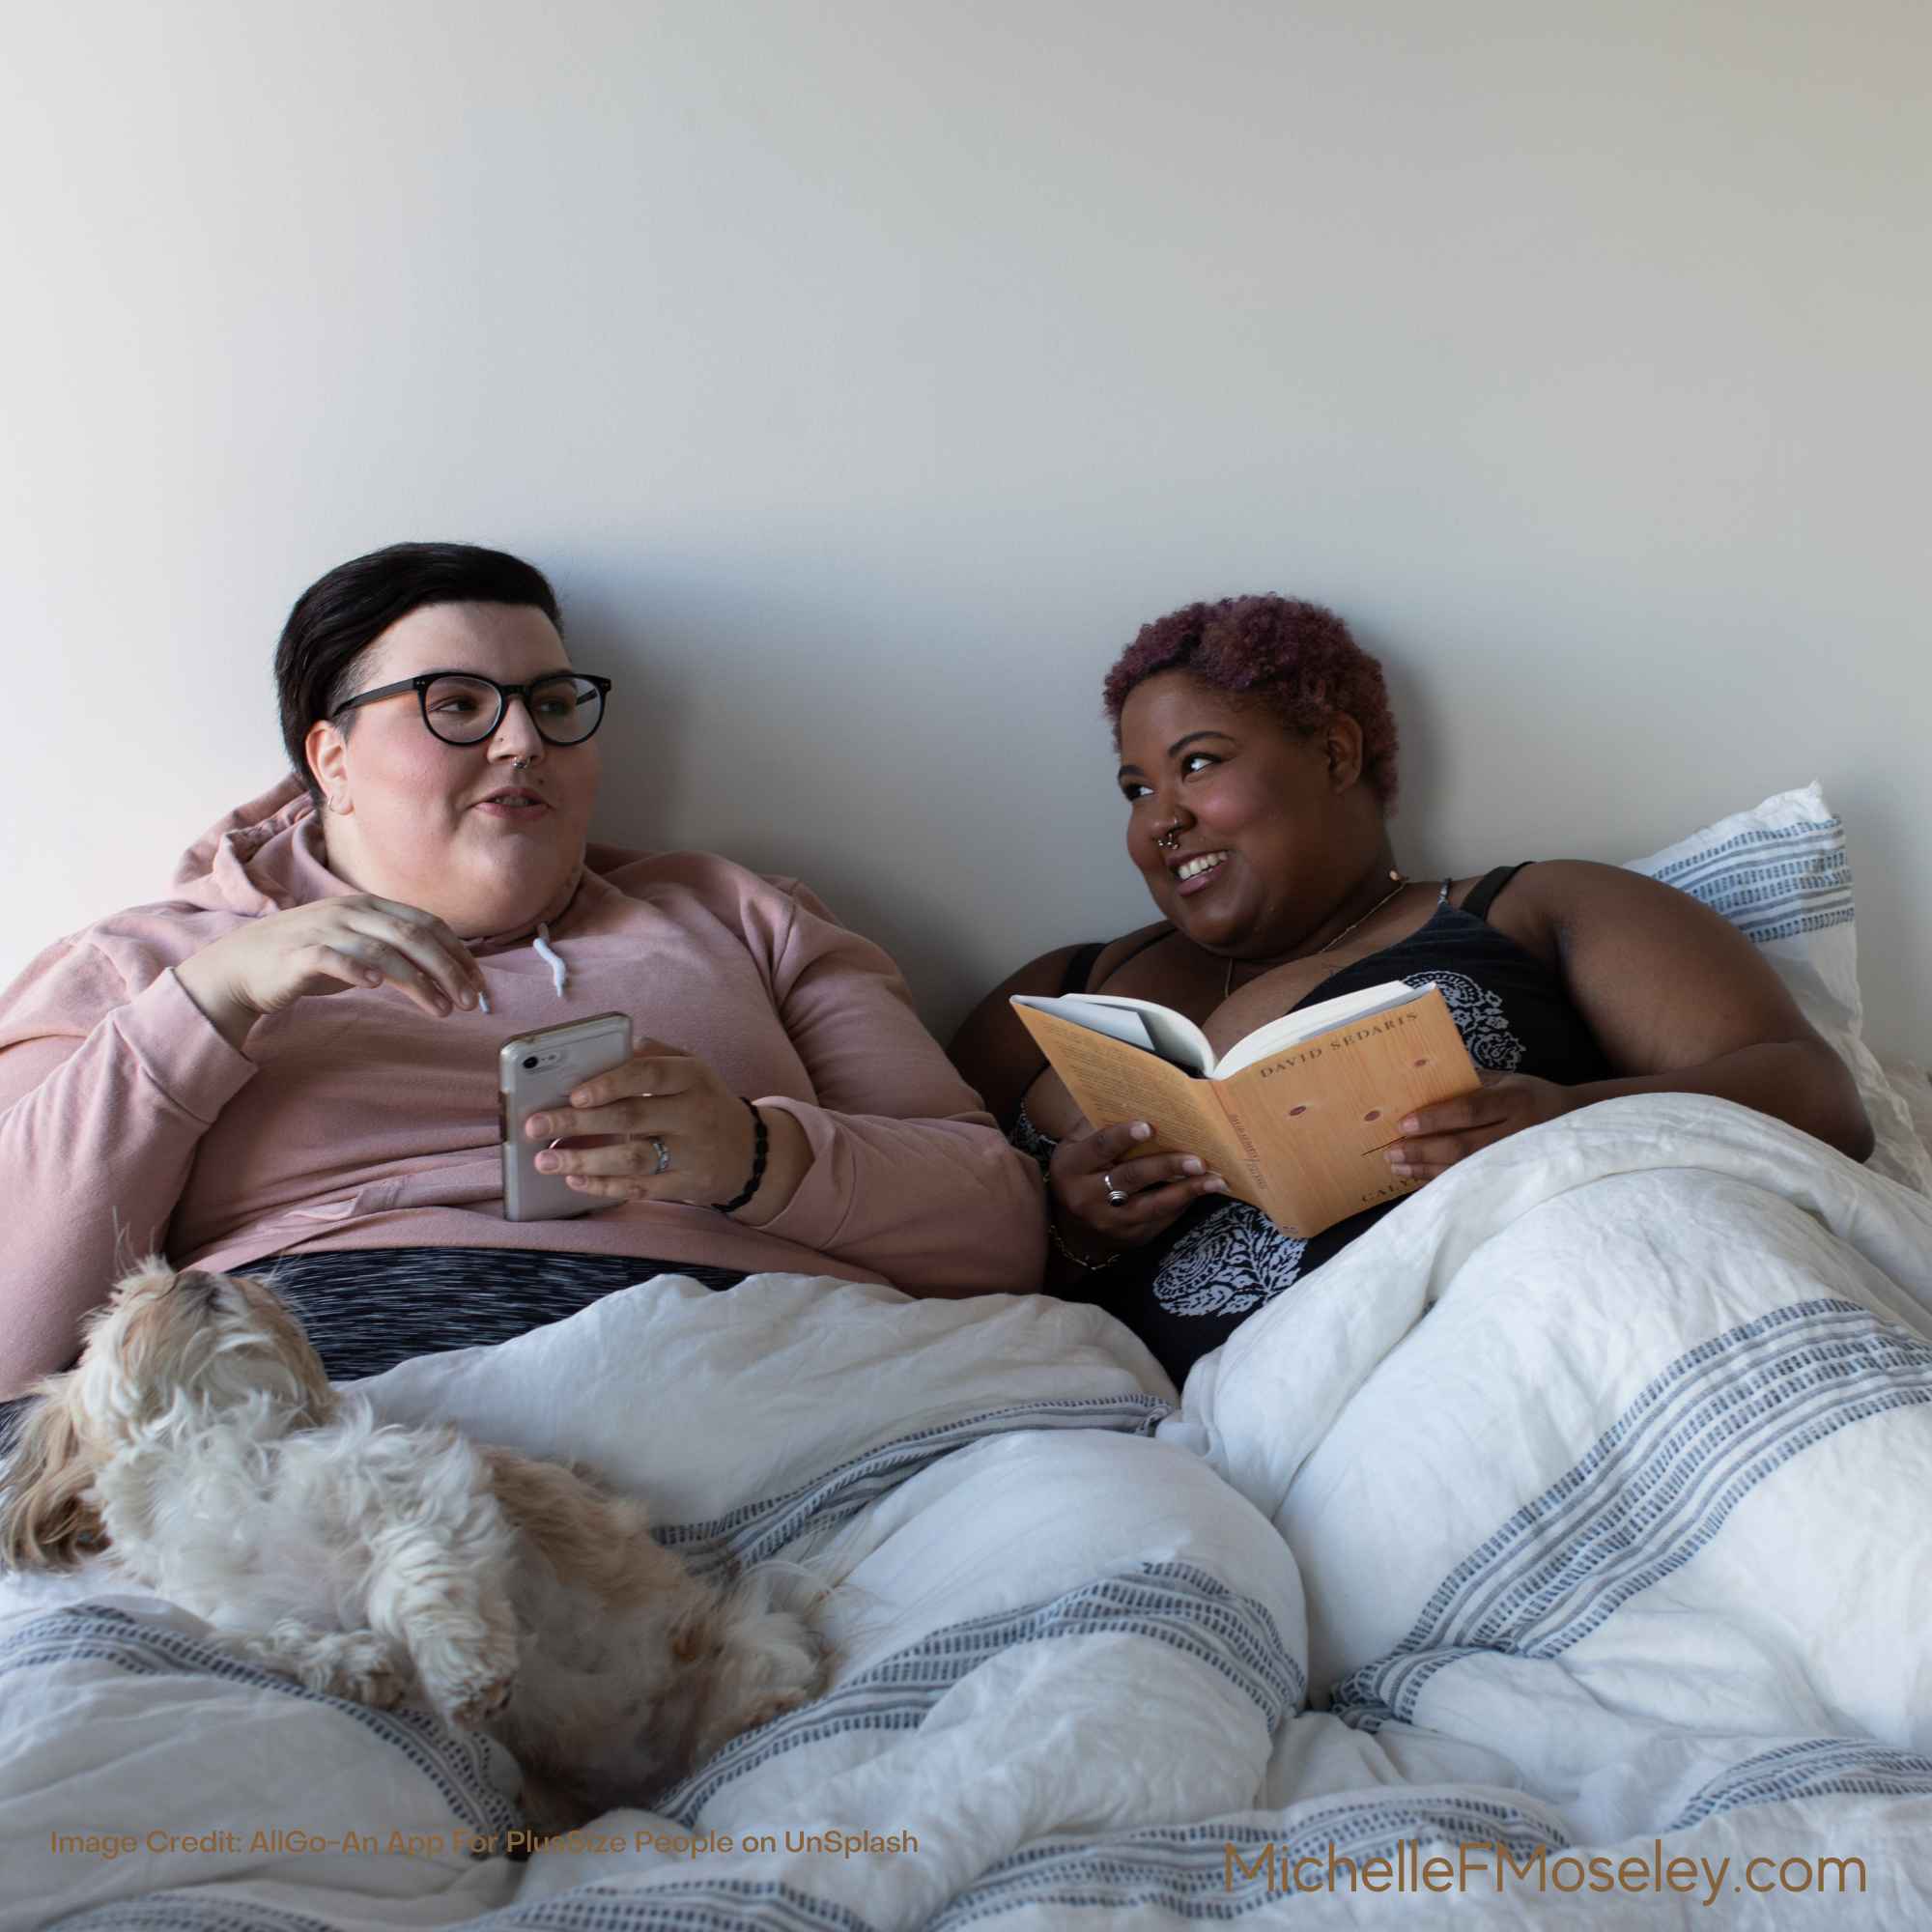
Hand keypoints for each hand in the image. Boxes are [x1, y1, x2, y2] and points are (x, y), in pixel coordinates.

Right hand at [175, 896, 486, 1046]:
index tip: (478, 981)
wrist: (242, 966)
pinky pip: (332, 957)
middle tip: (469, 1000)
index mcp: (369, 907)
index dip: (457, 951)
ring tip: (440, 1009)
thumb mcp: (358, 947)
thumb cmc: (306, 958)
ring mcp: (323, 930)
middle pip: (411, 935)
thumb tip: (445, 971)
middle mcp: (349, 912)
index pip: (426, 923)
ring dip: (416, 981)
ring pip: (381, 950)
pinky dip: (356, 968)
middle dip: (447, 968)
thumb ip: (395, 951)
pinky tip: (377, 987)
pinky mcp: (298, 954)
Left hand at [521, 1038, 763, 1206]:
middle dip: (576, 1123)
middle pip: (630, 1118)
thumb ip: (655, 1054)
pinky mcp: (686, 1185)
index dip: (609, 1083)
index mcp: (692, 1077)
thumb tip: (609, 1048)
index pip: (649, 1074)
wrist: (750, 1152)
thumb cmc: (704, 1103)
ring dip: (583, 1161)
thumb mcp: (692, 1069)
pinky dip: (603, 1186)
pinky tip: (575, 1181)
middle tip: (534, 1125)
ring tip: (544, 1160)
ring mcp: (691, 1153)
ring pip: (632, 1158)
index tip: (573, 1094)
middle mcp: (694, 1114)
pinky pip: (639, 1188)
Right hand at [1048, 1118, 1226, 1262]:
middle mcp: (1086, 1197)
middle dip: (1166, 1166)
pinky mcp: (1128, 1237)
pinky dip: (1183, 1205)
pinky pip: (1160, 1220)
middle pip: (1130, 1178)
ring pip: (1151, 1205)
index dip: (1123, 1136)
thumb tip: (1143, 1101)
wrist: (1072, 1224)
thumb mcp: (1078, 1146)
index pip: (1100, 1148)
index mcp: (1071, 1167)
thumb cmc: (1081, 1170)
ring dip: (1185, 1191)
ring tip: (1214, 1180)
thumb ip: (1101, 1126)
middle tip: (1197, 1159)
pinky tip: (1203, 1192)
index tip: (1149, 1126)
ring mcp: (1108, 1221)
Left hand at [1386, 1071, 1577, 1181]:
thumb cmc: (1532, 1096)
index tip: (1404, 1123)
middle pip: (1464, 1147)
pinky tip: (1420, 1178)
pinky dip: (1443, 1181)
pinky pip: (1473, 1183)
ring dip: (1427, 1170)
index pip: (1470, 1111)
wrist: (1577, 1122)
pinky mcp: (1515, 1180)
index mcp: (1515, 1101)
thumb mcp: (1509, 1080)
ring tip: (1398, 1166)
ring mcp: (1518, 1161)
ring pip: (1466, 1170)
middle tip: (1391, 1151)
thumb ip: (1472, 1082)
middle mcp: (1517, 1133)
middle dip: (1423, 1151)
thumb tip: (1423, 1080)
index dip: (1435, 1119)